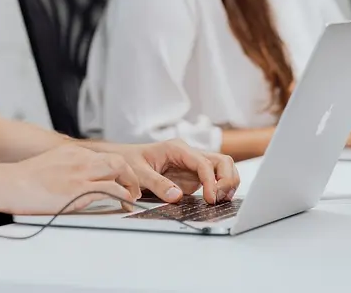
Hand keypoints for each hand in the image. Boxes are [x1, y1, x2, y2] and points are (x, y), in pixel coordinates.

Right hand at [2, 144, 141, 215]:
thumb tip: (70, 180)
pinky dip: (123, 196)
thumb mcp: (48, 164)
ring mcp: (81, 173)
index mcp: (73, 152)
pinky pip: (111, 189)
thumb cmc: (23, 180)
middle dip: (130, 175)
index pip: (103, 156)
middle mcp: (80, 158)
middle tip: (133, 189)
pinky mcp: (79, 189)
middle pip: (117, 160)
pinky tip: (125, 204)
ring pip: (118, 170)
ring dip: (130, 185)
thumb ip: (64, 168)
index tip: (121, 180)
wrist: (11, 184)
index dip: (117, 169)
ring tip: (132, 198)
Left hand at [111, 139, 239, 204]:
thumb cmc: (129, 161)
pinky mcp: (193, 177)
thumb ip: (157, 183)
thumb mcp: (138, 172)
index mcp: (177, 148)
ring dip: (227, 184)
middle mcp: (190, 155)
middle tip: (218, 200)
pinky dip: (220, 190)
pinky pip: (214, 180)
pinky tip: (216, 202)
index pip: (204, 162)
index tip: (210, 198)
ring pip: (222, 169)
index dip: (211, 180)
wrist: (123, 160)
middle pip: (222, 161)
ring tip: (219, 202)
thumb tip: (177, 196)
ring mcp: (193, 166)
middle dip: (226, 180)